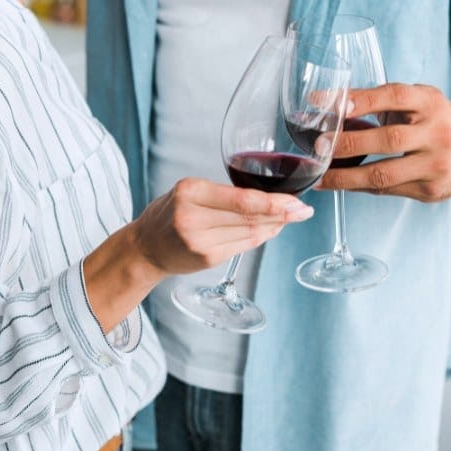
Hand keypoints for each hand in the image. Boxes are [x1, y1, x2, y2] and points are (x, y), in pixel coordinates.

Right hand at [134, 178, 313, 274]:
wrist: (146, 247)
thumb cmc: (170, 213)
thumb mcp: (189, 191)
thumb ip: (222, 194)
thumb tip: (269, 197)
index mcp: (190, 191)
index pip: (242, 199)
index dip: (274, 202)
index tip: (296, 201)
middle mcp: (193, 217)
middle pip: (249, 217)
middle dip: (282, 213)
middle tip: (304, 210)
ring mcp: (199, 241)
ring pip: (250, 232)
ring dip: (275, 225)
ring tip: (293, 218)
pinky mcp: (206, 258)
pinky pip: (243, 245)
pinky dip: (261, 237)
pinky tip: (272, 229)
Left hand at [318, 83, 450, 201]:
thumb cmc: (434, 120)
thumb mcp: (415, 101)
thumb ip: (379, 101)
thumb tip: (327, 105)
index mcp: (432, 102)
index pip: (394, 96)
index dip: (359, 100)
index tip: (324, 103)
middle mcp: (439, 133)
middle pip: (388, 139)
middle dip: (347, 144)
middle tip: (317, 146)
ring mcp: (437, 166)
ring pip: (384, 174)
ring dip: (345, 177)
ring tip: (319, 176)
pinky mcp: (432, 191)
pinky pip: (388, 190)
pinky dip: (360, 187)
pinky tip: (340, 183)